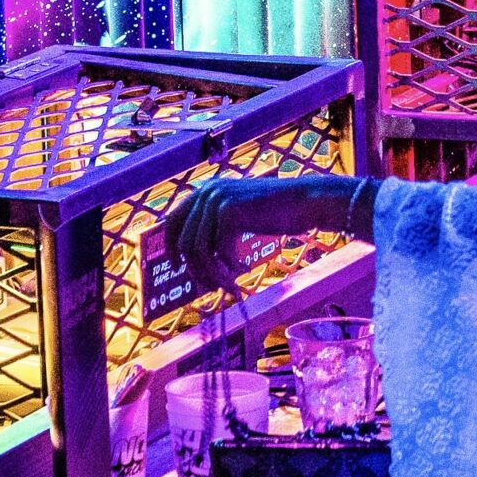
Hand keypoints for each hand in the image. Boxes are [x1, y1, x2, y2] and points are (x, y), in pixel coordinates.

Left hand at [165, 175, 356, 295]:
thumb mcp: (239, 216)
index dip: (171, 248)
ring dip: (214, 273)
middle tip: (212, 286)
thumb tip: (189, 259)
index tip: (177, 267)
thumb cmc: (277, 212)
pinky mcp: (229, 211)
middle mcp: (207, 192)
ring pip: (199, 251)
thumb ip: (215, 228)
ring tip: (231, 284)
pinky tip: (245, 269)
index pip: (172, 221)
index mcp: (206, 190)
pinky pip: (218, 252)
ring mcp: (217, 200)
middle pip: (185, 242)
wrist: (306, 201)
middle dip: (196, 269)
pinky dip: (230, 267)